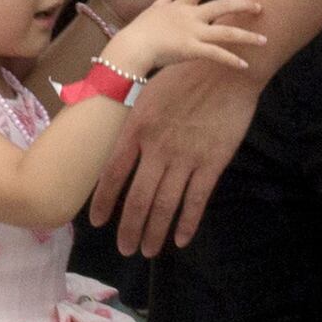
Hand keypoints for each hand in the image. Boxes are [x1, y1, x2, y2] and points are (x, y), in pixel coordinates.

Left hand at [89, 56, 258, 258]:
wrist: (226, 70)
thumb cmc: (183, 75)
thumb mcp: (147, 94)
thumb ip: (132, 122)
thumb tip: (115, 142)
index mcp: (137, 129)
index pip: (113, 173)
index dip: (103, 200)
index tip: (96, 222)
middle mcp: (158, 148)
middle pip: (138, 197)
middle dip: (129, 227)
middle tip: (124, 249)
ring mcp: (186, 157)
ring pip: (165, 205)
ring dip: (155, 232)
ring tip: (147, 251)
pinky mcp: (212, 163)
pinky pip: (197, 200)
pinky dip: (188, 223)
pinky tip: (181, 240)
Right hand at [106, 0, 262, 83]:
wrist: (133, 46)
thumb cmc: (138, 31)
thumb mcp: (150, 12)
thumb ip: (160, 3)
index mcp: (180, 6)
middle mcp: (191, 17)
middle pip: (222, 6)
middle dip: (243, 5)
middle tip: (259, 6)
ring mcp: (193, 33)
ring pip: (226, 32)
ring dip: (247, 36)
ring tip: (264, 40)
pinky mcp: (193, 50)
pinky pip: (216, 54)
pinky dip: (231, 60)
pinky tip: (245, 64)